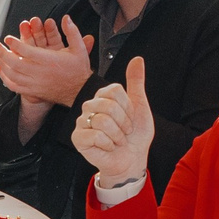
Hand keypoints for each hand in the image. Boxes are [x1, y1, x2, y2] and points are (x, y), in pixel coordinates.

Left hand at [0, 13, 94, 106]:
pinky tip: (1, 70)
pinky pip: (14, 86)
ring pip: (12, 75)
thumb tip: (66, 18)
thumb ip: (72, 32)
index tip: (7, 38)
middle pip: (15, 63)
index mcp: (49, 60)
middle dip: (2, 52)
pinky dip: (5, 78)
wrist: (80, 91)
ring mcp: (34, 83)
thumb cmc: (78, 69)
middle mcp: (39, 72)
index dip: (15, 44)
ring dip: (2, 63)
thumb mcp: (79, 48)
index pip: (26, 51)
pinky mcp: (33, 92)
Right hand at [71, 56, 153, 188]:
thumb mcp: (140, 105)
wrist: (132, 159)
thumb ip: (136, 82)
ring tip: (117, 140)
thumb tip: (137, 59)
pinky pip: (95, 135)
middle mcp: (90, 107)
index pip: (114, 91)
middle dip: (124, 122)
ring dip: (117, 135)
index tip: (130, 118)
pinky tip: (108, 147)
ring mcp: (81, 122)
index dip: (128, 107)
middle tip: (125, 132)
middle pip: (108, 105)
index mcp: (103, 97)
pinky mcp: (77, 138)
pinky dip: (108, 144)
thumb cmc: (135, 135)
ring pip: (102, 120)